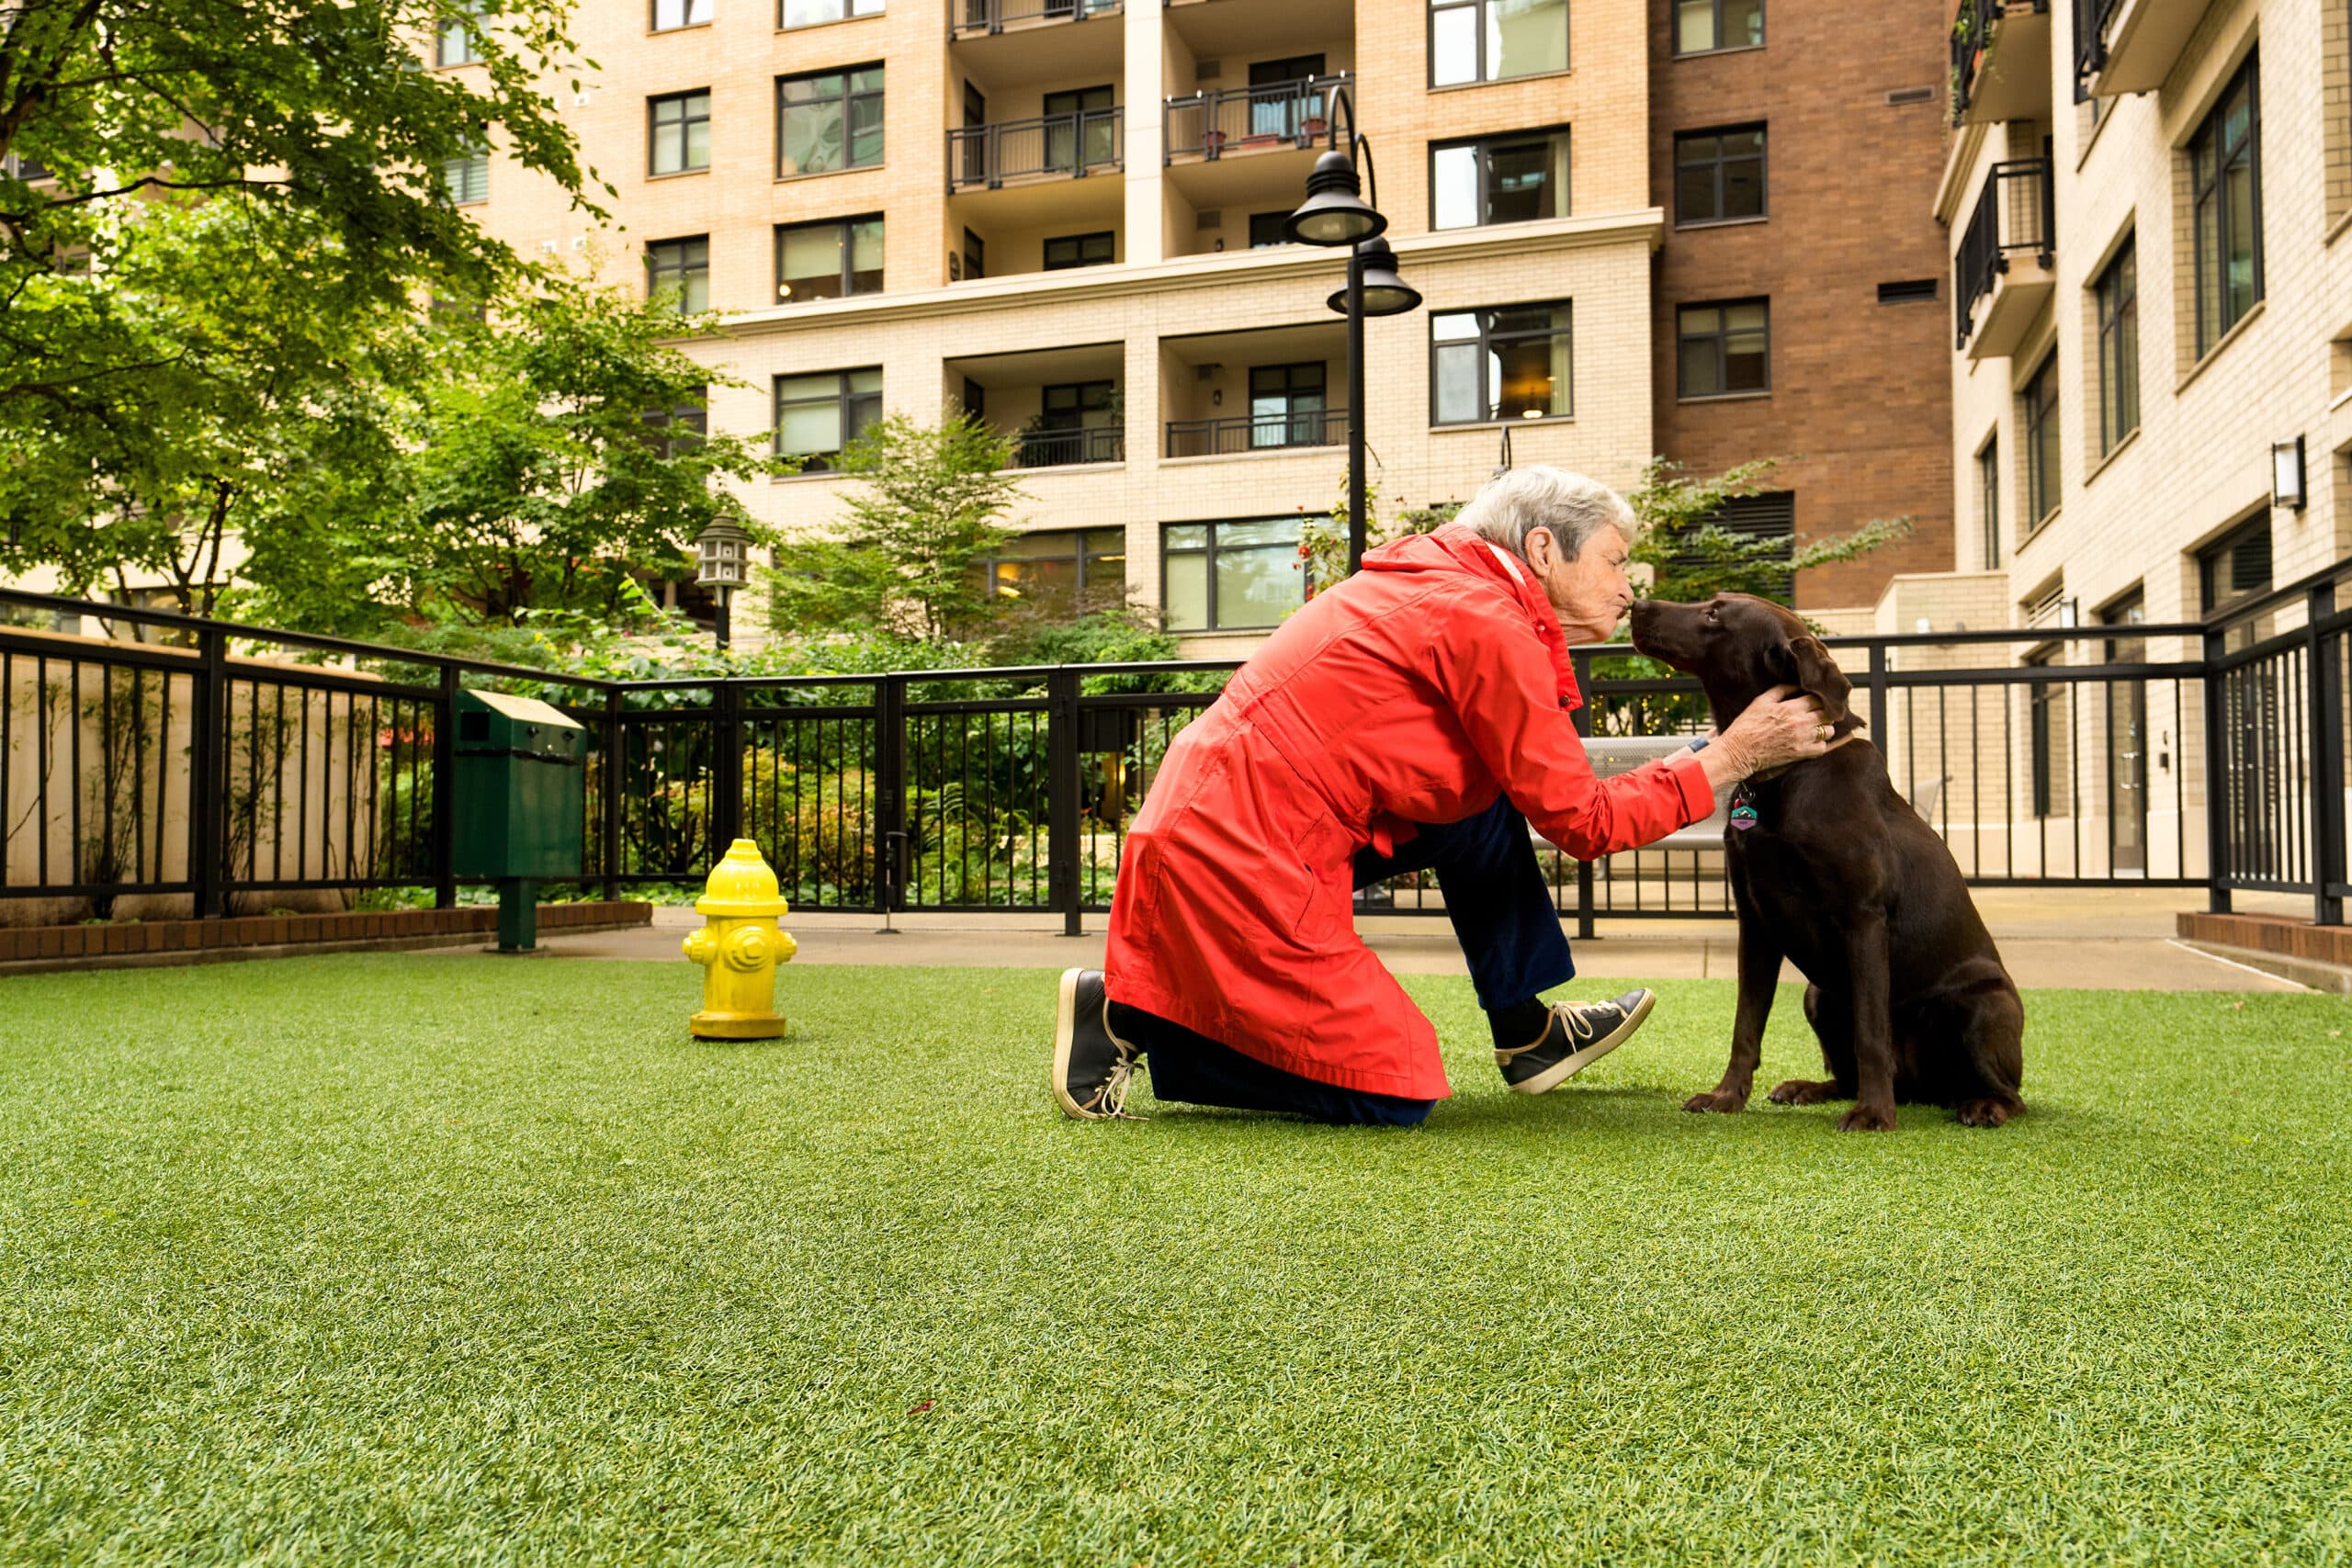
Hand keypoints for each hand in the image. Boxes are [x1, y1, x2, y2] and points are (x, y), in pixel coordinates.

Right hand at [1709, 686, 1848, 784]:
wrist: (1739, 751)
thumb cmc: (1747, 725)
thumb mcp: (1761, 701)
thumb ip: (1781, 690)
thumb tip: (1797, 686)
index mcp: (1791, 707)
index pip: (1818, 699)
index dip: (1818, 699)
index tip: (1815, 702)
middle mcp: (1801, 722)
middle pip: (1827, 714)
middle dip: (1825, 713)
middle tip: (1818, 714)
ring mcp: (1803, 739)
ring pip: (1829, 731)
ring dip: (1825, 729)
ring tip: (1817, 729)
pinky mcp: (1801, 753)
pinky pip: (1822, 748)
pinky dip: (1820, 745)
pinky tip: (1812, 742)